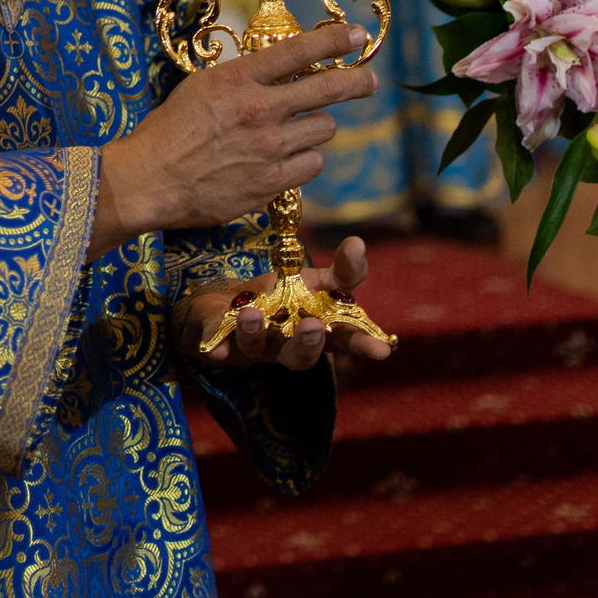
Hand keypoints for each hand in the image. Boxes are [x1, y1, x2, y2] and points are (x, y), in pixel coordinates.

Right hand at [90, 23, 377, 256]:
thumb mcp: (202, 86)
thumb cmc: (170, 129)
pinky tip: (282, 160)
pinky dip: (303, 160)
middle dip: (357, 82)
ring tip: (292, 132)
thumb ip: (244, 77)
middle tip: (369, 81)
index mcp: (240, 78)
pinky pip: (313, 165)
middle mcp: (261, 110)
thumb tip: (280, 70)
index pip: (299, 50)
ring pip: (324, 129)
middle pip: (329, 90)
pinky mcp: (273, 183)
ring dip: (314, 128)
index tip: (356, 34)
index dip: (334, 39)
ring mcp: (270, 148)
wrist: (150, 180)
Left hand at [186, 240, 392, 369]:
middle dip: (309, 344)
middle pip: (303, 354)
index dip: (363, 343)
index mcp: (316, 326)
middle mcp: (288, 343)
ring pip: (258, 347)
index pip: (344, 336)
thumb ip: (340, 269)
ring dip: (255, 333)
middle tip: (314, 328)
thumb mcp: (312, 278)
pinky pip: (216, 344)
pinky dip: (215, 344)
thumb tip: (360, 243)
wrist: (223, 305)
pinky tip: (214, 347)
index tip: (383, 349)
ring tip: (250, 314)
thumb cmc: (279, 295)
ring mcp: (254, 345)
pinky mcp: (221, 341)